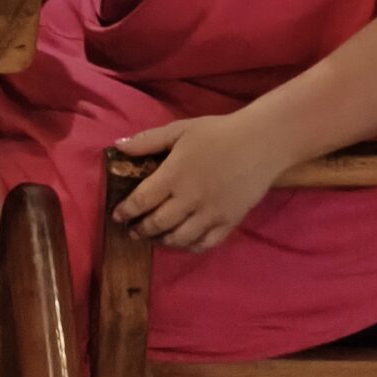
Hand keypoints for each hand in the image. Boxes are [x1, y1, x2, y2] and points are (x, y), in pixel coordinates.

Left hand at [111, 112, 279, 252]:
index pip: (142, 200)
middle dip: (141, 230)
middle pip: (158, 224)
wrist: (259, 143)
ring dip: (162, 241)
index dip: (126, 211)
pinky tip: (182, 242)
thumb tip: (118, 146)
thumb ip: (148, 140)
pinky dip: (189, 247)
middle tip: (132, 231)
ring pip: (179, 238)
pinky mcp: (228, 223)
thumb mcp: (179, 129)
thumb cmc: (217, 133)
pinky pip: (205, 244)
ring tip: (154, 238)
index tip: (117, 216)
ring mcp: (210, 215)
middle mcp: (189, 200)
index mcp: (174, 175)